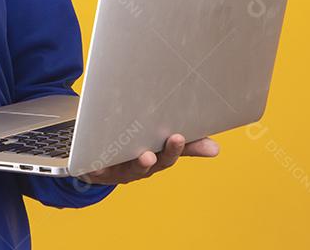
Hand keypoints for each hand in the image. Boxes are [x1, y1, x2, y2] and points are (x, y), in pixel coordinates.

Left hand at [75, 134, 219, 184]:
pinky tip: (100, 158)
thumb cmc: (131, 151)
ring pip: (132, 168)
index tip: (191, 138)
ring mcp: (119, 170)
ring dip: (140, 163)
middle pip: (157, 162)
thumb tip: (216, 149)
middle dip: (167, 152)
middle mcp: (140, 167)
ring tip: (146, 155)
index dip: (183, 147)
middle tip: (176, 139)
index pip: (172, 153)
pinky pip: (98, 168)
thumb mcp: (157, 147)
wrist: (93, 162)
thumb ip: (183, 146)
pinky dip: (100, 164)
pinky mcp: (97, 170)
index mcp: (155, 158)